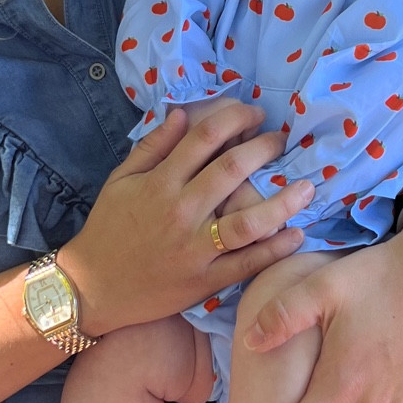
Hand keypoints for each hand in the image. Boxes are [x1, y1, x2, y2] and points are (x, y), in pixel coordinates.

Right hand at [59, 102, 311, 336]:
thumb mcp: (121, 180)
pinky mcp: (204, 280)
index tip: (253, 114)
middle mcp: (181, 212)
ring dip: (282, 202)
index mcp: (160, 183)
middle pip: (233, 171)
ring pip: (248, 222)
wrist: (94, 288)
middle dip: (264, 148)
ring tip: (307, 187)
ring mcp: (195, 248)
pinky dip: (274, 250)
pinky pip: (246, 264)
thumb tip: (182, 114)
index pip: (204, 138)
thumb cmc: (108, 229)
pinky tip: (297, 235)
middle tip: (282, 140)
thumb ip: (152, 147)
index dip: (234, 118)